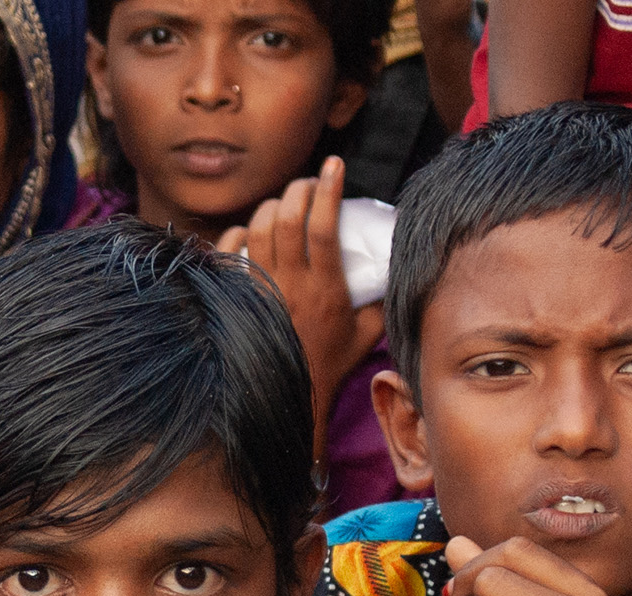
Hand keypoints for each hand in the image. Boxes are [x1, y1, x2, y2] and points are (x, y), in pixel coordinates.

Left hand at [219, 156, 385, 458]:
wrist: (293, 395)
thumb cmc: (332, 362)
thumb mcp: (368, 331)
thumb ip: (384, 299)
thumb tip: (401, 268)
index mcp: (325, 289)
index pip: (325, 226)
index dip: (330, 189)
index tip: (335, 165)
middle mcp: (290, 286)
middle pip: (286, 219)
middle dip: (298, 189)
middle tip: (308, 183)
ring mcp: (260, 291)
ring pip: (258, 230)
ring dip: (270, 206)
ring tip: (283, 202)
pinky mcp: (239, 298)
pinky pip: (230, 253)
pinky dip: (237, 233)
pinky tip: (249, 228)